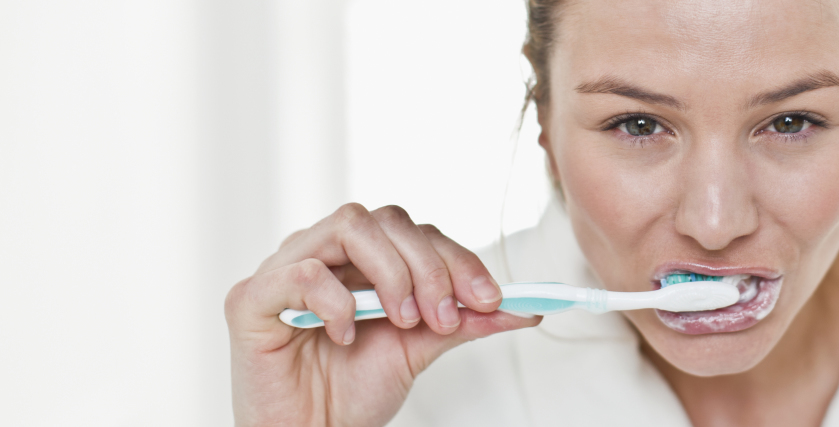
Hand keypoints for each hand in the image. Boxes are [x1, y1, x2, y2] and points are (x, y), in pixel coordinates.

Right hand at [225, 203, 538, 425]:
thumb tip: (526, 307)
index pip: (415, 230)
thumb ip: (466, 322)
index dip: (457, 258)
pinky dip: (337, 302)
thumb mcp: (422, 348)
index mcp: (362, 257)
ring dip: (391, 273)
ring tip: (403, 321)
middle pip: (387, 220)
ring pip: (348, 226)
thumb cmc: (353, 389)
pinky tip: (347, 336)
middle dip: (429, 266)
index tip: (490, 298)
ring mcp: (284, 267)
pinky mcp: (250, 298)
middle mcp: (324, 251)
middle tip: (445, 318)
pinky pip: (300, 273)